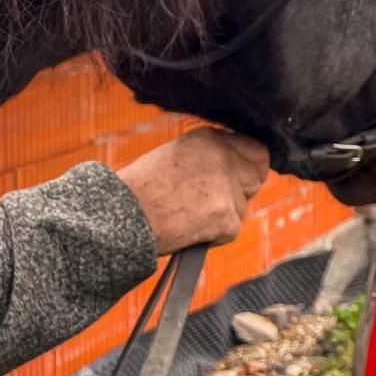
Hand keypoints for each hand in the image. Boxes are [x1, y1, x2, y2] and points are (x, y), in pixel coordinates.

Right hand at [117, 127, 269, 254]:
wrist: (118, 217)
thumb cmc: (140, 190)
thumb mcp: (176, 156)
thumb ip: (209, 158)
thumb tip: (240, 169)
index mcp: (210, 138)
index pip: (257, 151)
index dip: (250, 169)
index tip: (240, 181)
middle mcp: (222, 157)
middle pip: (254, 180)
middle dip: (237, 195)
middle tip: (206, 205)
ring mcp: (226, 187)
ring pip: (241, 208)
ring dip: (221, 217)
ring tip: (186, 216)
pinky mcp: (225, 215)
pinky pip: (231, 230)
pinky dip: (213, 237)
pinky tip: (188, 230)